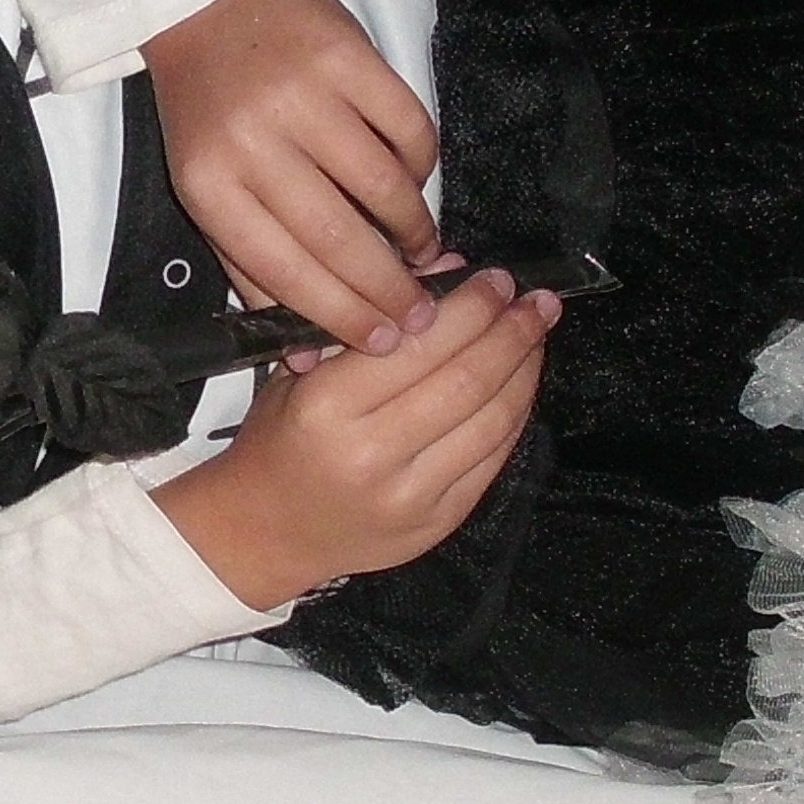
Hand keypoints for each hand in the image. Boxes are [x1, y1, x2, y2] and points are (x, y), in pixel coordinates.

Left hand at [140, 0, 442, 352]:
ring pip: (384, 186)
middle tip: (422, 316)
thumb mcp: (207, 192)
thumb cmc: (209, 111)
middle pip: (339, 237)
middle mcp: (255, 143)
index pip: (284, 271)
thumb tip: (307, 352)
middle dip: (390, 290)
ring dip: (414, 230)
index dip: (342, 315)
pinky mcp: (349, 57)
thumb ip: (252, 270)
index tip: (384, 343)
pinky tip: (416, 181)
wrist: (205, 4)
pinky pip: (409, 127)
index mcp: (211, 187)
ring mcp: (304, 96)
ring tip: (424, 252)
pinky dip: (422, 165)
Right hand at [152, 267, 555, 609]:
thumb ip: (372, 320)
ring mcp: (410, 495)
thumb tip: (449, 272)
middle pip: (465, 379)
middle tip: (534, 301)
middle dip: (510, 332)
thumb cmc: (281, 440)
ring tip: (535, 333)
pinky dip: (516, 413)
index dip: (471, 308)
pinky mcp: (437, 522)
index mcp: (327, 406)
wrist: (268, 531)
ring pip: (492, 419)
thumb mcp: (303, 370)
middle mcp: (370, 453)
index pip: (420, 344)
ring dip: (524, 369)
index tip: (496, 280)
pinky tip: (521, 382)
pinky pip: (494, 458)